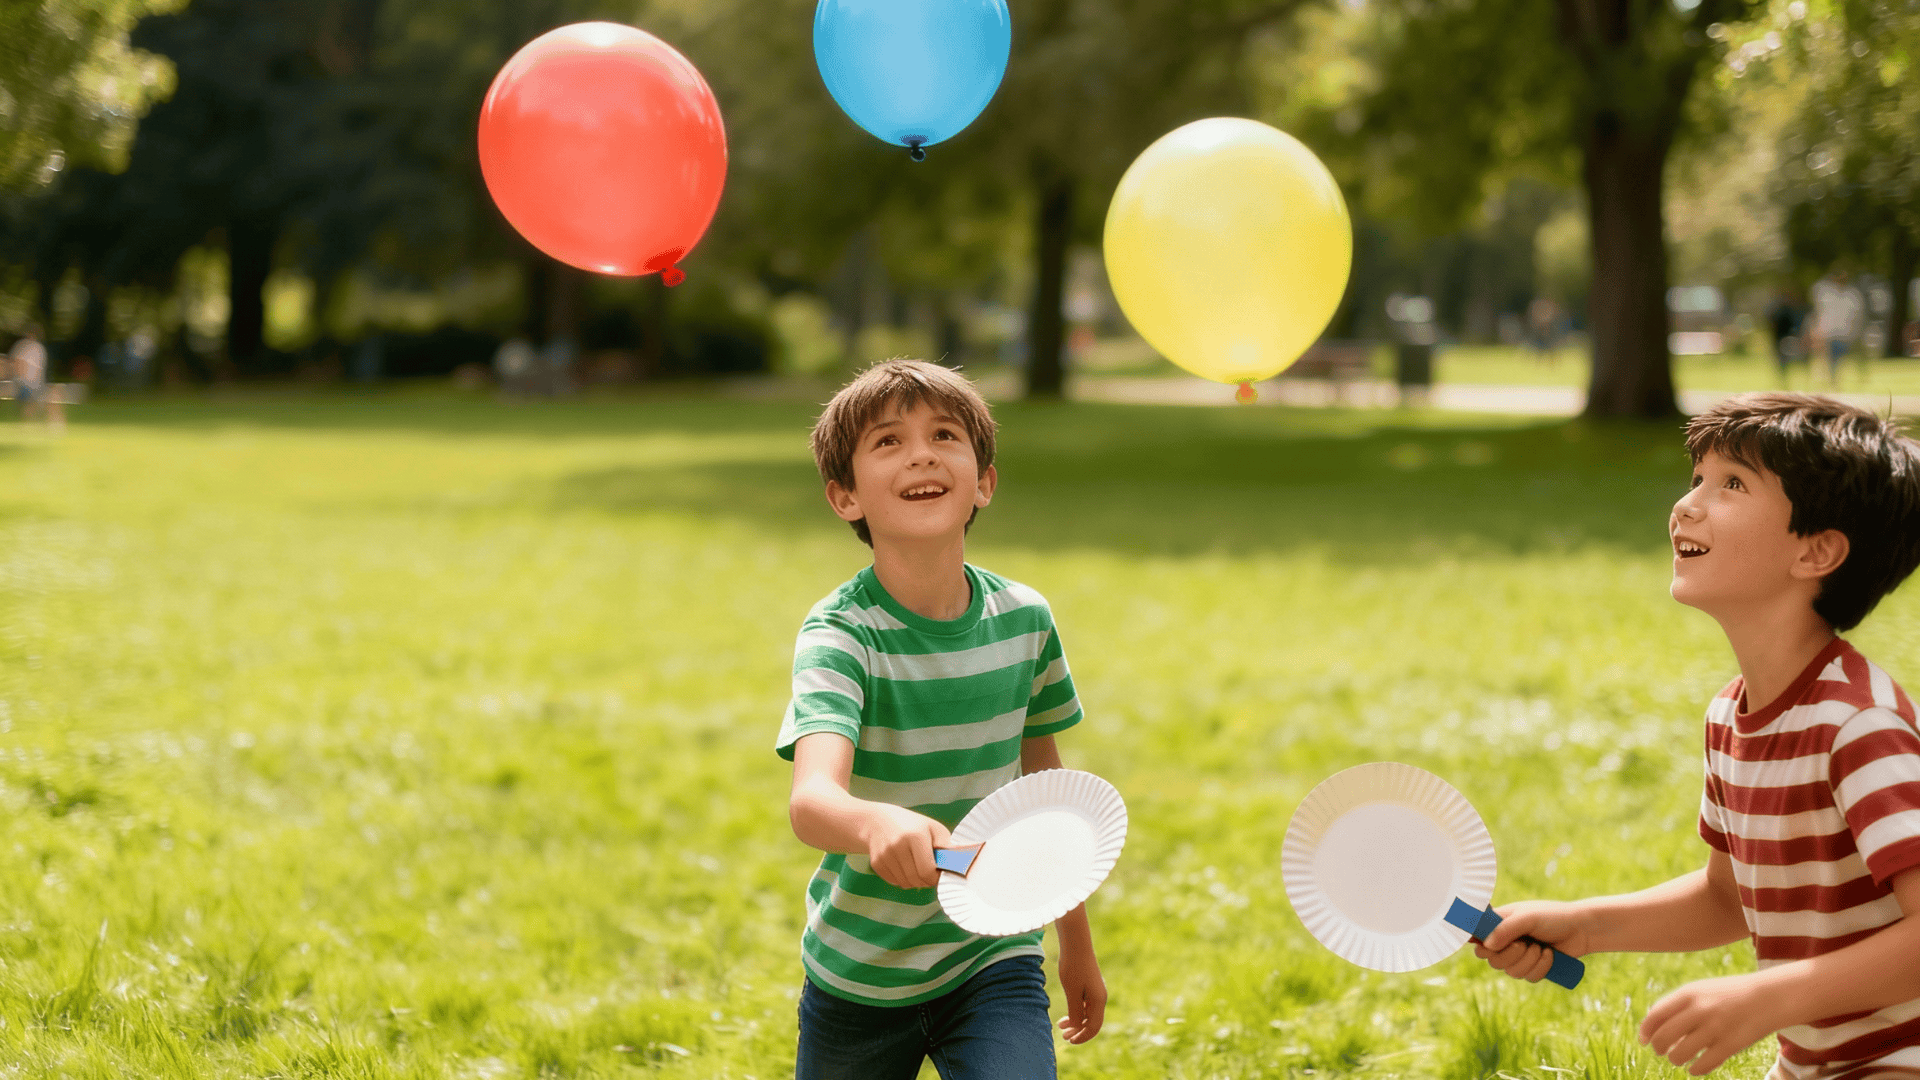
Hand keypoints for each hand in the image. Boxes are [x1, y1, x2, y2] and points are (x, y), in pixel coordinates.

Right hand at [864, 804, 951, 888]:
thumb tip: (960, 862)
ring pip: (906, 883)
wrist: (876, 821)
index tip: (940, 874)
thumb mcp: (932, 827)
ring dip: (915, 882)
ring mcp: (885, 855)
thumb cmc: (911, 824)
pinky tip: (904, 867)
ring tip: (917, 869)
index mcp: (915, 836)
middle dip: (927, 881)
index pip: (928, 871)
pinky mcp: (876, 863)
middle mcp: (898, 846)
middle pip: (917, 879)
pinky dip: (902, 879)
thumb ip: (946, 844)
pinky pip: (894, 882)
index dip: (936, 878)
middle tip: (930, 874)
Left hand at [1057, 943, 1106, 1043]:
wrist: (1076, 944)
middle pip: (1092, 1022)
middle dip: (1078, 1031)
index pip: (1094, 1027)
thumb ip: (1075, 1011)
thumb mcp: (1072, 992)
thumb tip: (1077, 1027)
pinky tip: (1066, 1013)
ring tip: (1060, 1026)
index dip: (1082, 1037)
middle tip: (1063, 1036)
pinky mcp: (1090, 985)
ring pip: (1088, 1013)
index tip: (1069, 1041)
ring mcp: (1096, 991)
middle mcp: (1100, 997)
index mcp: (1098, 1000)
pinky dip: (1076, 1011)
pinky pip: (1085, 1004)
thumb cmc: (1073, 967)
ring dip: (1076, 1022)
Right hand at [1472, 900, 1591, 982]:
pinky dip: (1540, 968)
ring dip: (1528, 961)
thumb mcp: (1528, 917)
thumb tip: (1487, 945)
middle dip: (1510, 956)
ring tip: (1541, 948)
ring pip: (1509, 971)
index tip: (1486, 946)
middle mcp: (1505, 940)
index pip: (1476, 936)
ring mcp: (1519, 955)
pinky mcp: (1533, 967)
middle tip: (1524, 944)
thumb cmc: (1554, 917)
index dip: (1477, 943)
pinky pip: (1527, 977)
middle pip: (1491, 959)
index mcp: (1498, 923)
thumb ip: (1506, 928)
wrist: (1582, 929)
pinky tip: (1549, 955)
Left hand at [1639, 975, 1775, 1075]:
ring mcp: (1716, 1028)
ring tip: (1679, 1058)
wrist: (1768, 997)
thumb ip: (1675, 1005)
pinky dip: (1695, 1069)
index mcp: (1689, 994)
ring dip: (1676, 1059)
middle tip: (1662, 1052)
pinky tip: (1695, 1067)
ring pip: (1680, 1054)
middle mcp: (1700, 1009)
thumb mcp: (1700, 991)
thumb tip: (1650, 1029)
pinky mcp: (1731, 1045)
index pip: (1656, 1016)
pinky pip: (1703, 1065)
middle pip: (1664, 1037)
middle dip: (1659, 1048)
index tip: (1644, 1041)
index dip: (1645, 1031)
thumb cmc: (1727, 995)